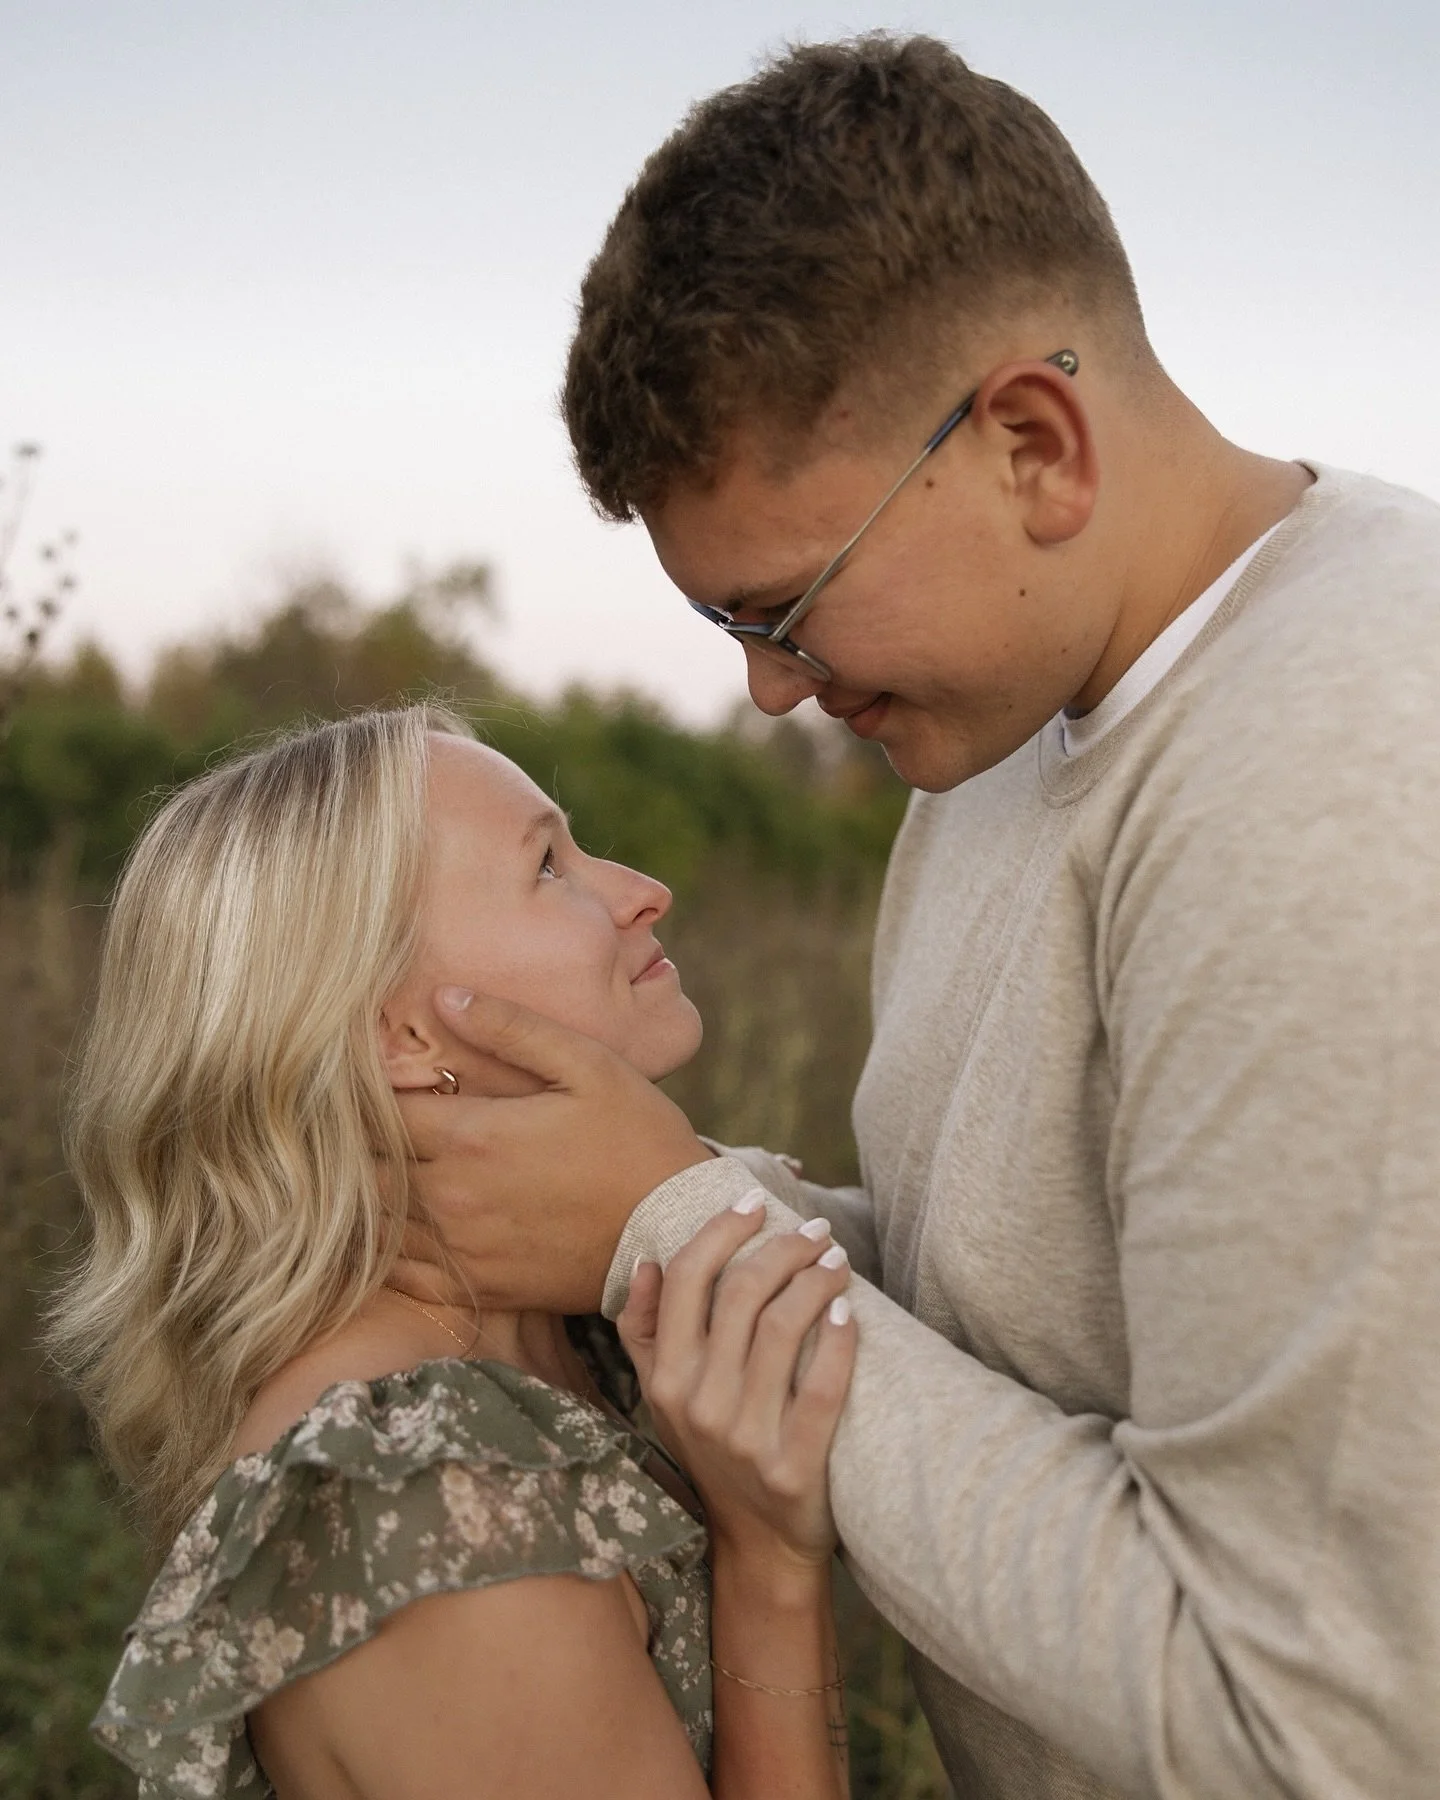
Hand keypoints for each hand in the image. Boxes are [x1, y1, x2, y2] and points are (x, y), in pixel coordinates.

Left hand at [395, 988, 709, 1312]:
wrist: (678, 1229)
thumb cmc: (637, 1136)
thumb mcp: (587, 1064)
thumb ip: (512, 1027)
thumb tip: (444, 996)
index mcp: (472, 1136)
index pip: (380, 1113)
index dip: (366, 1094)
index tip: (367, 1082)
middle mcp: (454, 1197)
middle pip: (367, 1171)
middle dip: (360, 1146)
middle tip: (364, 1128)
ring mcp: (464, 1249)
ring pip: (376, 1226)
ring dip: (367, 1199)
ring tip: (373, 1174)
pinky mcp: (480, 1288)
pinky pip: (404, 1277)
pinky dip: (386, 1254)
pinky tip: (395, 1231)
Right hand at [617, 1205, 856, 1569]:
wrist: (757, 1544)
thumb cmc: (714, 1452)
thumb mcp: (664, 1397)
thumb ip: (646, 1331)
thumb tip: (646, 1261)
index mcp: (666, 1379)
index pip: (687, 1281)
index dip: (721, 1231)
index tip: (755, 1203)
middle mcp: (698, 1405)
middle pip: (741, 1295)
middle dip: (781, 1249)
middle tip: (813, 1230)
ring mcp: (744, 1440)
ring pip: (781, 1330)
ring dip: (814, 1282)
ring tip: (836, 1260)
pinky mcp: (793, 1470)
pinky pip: (821, 1390)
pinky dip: (837, 1343)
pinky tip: (848, 1312)